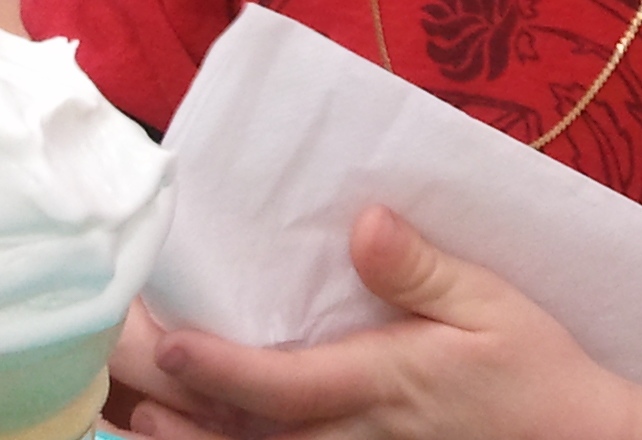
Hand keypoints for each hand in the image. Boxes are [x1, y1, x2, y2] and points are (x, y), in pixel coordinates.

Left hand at [116, 206, 640, 439]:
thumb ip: (422, 269)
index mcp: (376, 385)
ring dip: (180, 433)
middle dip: (169, 399)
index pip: (277, 386)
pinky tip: (182, 429)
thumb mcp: (491, 304)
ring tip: (123, 399)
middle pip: (237, 432)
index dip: (215, 369)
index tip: (166, 341)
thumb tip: (364, 224)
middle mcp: (349, 437)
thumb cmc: (532, 368)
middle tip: (109, 356)